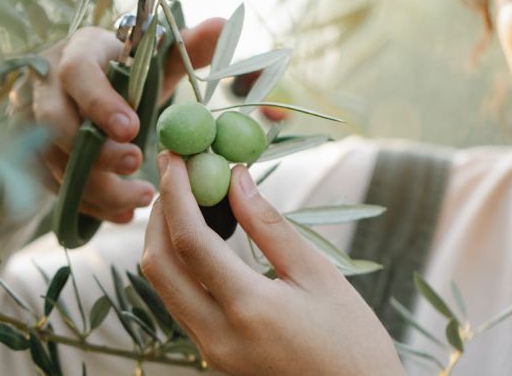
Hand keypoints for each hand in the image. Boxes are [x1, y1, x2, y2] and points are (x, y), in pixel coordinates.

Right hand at [27, 20, 222, 223]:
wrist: (93, 86)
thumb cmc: (127, 71)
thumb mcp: (155, 58)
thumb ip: (188, 47)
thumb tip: (222, 26)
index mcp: (78, 52)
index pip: (76, 74)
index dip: (100, 103)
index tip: (133, 129)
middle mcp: (47, 87)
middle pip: (54, 124)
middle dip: (95, 152)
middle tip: (135, 164)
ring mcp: (35, 125)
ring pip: (53, 162)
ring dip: (97, 187)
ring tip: (141, 198)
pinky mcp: (37, 157)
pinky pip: (55, 187)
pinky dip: (90, 205)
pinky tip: (123, 214)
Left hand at [141, 152, 404, 375]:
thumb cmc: (352, 343)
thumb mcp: (319, 277)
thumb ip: (269, 226)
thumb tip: (236, 178)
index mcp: (247, 309)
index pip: (190, 240)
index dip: (176, 192)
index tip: (174, 157)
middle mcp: (216, 335)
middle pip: (158, 265)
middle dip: (159, 214)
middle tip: (174, 175)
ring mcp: (209, 351)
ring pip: (163, 286)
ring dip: (164, 239)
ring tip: (186, 200)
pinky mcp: (212, 356)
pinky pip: (179, 303)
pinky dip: (179, 266)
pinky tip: (198, 241)